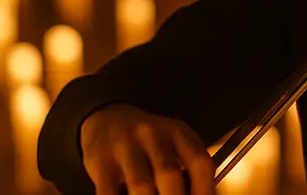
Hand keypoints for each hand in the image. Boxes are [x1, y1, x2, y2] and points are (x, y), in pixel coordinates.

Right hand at [80, 103, 215, 194]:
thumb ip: (190, 169)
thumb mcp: (174, 143)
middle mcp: (153, 136)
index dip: (205, 191)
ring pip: (141, 185)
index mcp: (178, 133)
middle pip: (169, 174)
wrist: (107, 119)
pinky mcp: (100, 161)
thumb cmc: (150, 142)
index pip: (200, 163)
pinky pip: (109, 191)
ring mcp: (125, 147)